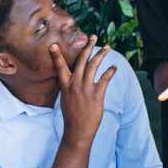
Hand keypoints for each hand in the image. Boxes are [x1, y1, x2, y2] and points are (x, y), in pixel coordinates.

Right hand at [50, 35, 115, 150]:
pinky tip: (114, 67)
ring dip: (100, 54)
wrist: (77, 130)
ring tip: (106, 47)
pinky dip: (110, 72)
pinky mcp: (97, 95)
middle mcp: (75, 84)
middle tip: (92, 37)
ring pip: (93, 66)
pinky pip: (104, 79)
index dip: (57, 55)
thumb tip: (71, 78)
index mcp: (66, 85)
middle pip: (81, 61)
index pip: (60, 67)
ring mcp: (86, 89)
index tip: (53, 45)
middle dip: (87, 47)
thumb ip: (68, 86)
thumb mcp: (65, 98)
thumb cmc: (71, 115)